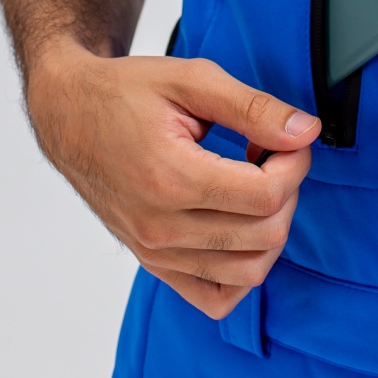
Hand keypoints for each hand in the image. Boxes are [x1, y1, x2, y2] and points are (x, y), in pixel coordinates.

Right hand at [27, 42, 319, 317]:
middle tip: (273, 154)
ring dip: (271, 228)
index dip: (295, 163)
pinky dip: (242, 269)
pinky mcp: (153, 264)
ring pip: (248, 272)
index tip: (288, 137)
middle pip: (265, 234)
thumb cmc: (127, 93)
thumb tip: (307, 131)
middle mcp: (160, 227)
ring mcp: (154, 253)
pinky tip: (240, 223)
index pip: (266, 195)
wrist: (70, 116)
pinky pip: (215, 297)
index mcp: (170, 178)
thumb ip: (254, 108)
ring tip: (256, 185)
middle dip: (288, 190)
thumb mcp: (193, 80)